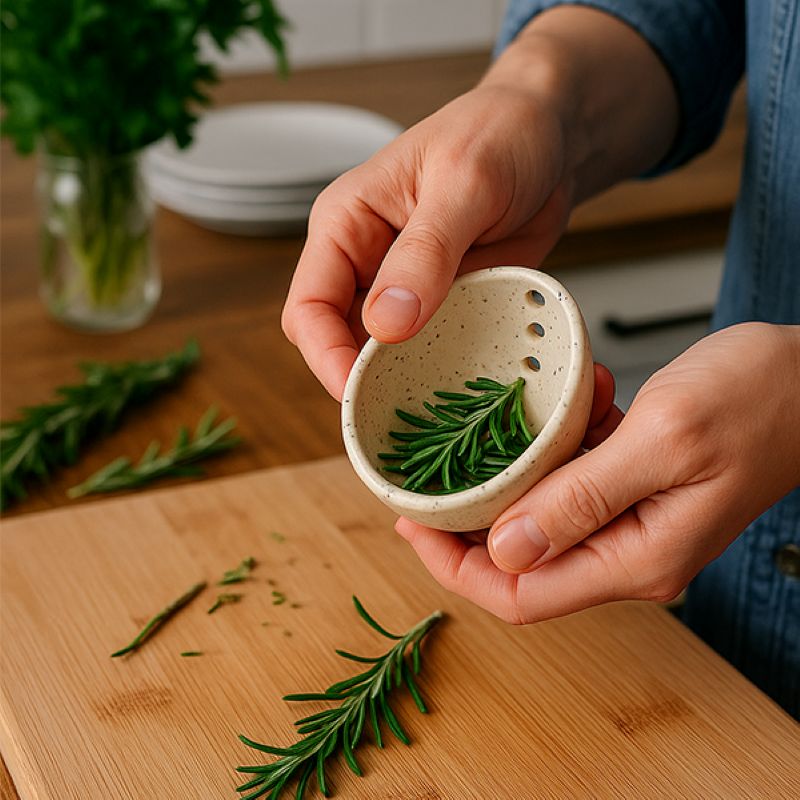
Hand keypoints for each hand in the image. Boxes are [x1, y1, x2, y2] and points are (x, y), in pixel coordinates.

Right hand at [282, 80, 570, 399]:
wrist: (551, 136)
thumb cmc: (500, 134)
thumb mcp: (464, 183)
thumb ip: (425, 253)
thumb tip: (386, 325)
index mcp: (345, 224)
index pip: (308, 306)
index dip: (325, 356)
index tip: (357, 393)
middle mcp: (364, 262)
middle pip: (337, 341)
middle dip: (360, 381)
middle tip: (398, 419)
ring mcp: (404, 288)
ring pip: (382, 355)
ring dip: (403, 384)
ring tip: (434, 415)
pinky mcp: (441, 304)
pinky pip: (429, 351)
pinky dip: (441, 373)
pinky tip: (463, 391)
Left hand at [396, 323, 799, 623]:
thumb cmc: (760, 400)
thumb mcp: (662, 440)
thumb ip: (582, 499)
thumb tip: (506, 548)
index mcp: (637, 559)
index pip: (521, 595)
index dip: (455, 568)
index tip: (412, 524)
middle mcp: (630, 552)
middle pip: (520, 561)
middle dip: (467, 522)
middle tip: (427, 476)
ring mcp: (631, 521)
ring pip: (540, 516)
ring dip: (512, 473)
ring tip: (494, 426)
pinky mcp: (633, 488)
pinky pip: (571, 479)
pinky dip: (554, 445)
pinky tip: (567, 404)